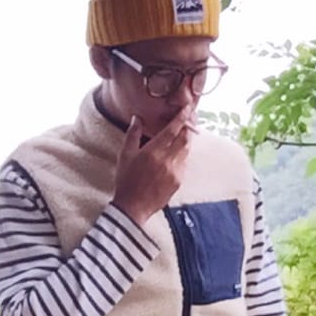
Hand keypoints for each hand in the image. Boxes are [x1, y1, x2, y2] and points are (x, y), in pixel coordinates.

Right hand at [110, 111, 192, 225]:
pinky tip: (179, 152)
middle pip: (185, 138)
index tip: (188, 108)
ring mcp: (175, 172)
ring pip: (187, 151)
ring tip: (186, 132)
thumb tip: (138, 118)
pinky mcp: (178, 181)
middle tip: (190, 118)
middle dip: (189, 127)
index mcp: (154, 151)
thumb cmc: (126, 180)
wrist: (133, 207)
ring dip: (187, 140)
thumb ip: (133, 134)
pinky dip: (184, 155)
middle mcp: (167, 160)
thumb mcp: (125, 155)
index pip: (173, 129)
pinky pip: (184, 163)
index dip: (182, 117)